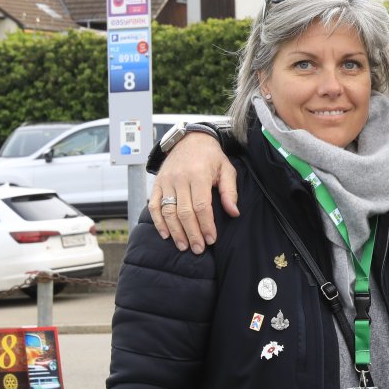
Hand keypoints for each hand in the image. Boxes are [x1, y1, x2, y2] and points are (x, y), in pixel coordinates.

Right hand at [149, 131, 238, 250]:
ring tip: (184, 246)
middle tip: (198, 249)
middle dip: (192, 233)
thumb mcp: (226, 169)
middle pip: (184, 212)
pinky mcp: (158, 183)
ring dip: (175, 231)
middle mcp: (180, 178)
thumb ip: (229, 191)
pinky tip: (166, 234)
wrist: (189, 139)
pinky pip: (154, 205)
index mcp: (198, 174)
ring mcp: (166, 181)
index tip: (211, 239)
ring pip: (168, 211)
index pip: (201, 206)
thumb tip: (233, 212)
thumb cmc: (211, 156)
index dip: (206, 225)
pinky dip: (158, 221)